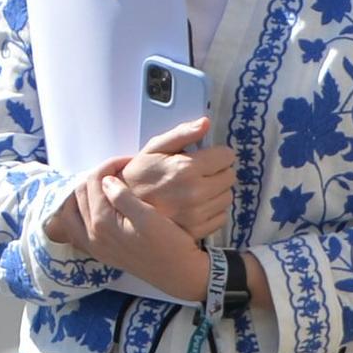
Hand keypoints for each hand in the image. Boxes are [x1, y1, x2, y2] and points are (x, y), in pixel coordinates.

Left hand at [76, 160, 208, 299]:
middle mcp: (91, 235)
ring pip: (71, 212)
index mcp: (102, 222)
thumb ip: (123, 197)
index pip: (95, 182)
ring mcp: (93, 246)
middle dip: (96, 176)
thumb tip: (106, 180)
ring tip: (102, 185)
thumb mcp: (149, 217)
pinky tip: (94, 209)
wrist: (178, 273)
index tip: (129, 160)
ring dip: (82, 194)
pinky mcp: (99, 252)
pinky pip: (75, 230)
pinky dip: (78, 214)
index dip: (110, 165)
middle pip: (79, 193)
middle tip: (118, 170)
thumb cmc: (169, 244)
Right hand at [122, 116, 234, 240]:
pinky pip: (221, 216)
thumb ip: (182, 133)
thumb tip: (205, 122)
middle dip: (218, 171)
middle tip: (200, 173)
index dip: (218, 154)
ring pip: (227, 197)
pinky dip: (213, 210)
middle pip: (230, 176)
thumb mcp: (155, 147)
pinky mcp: (197, 230)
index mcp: (186, 168)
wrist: (122, 208)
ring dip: (216, 191)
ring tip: (196, 189)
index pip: (227, 156)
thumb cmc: (138, 175)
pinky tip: (196, 205)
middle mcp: (195, 192)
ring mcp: (196, 214)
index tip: (207, 157)